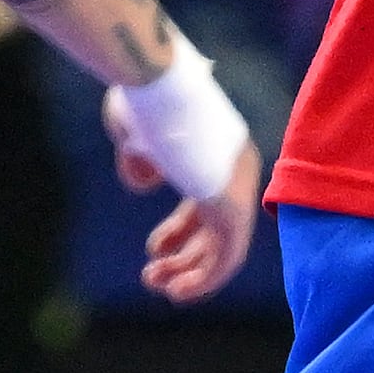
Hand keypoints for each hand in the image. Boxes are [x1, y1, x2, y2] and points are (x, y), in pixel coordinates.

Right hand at [110, 108, 264, 302]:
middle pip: (217, 227)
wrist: (154, 81)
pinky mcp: (232, 203)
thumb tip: (146, 181)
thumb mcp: (136, 132)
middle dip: (184, 257)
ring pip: (224, 247)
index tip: (156, 248)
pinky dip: (206, 279)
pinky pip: (229, 256)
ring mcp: (237, 186)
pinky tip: (179, 291)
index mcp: (219, 149)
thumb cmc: (141, 98)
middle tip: (151, 276)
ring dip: (192, 273)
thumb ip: (142, 159)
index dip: (181, 231)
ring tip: (157, 285)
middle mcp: (236, 169)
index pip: (209, 202)